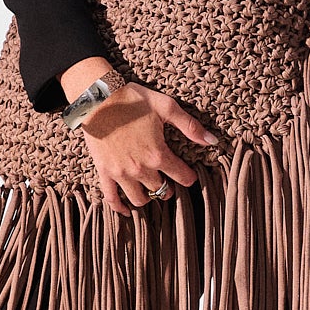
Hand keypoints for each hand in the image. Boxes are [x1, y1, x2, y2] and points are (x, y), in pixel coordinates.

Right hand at [77, 81, 218, 216]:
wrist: (97, 98)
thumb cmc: (133, 100)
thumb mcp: (166, 107)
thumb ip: (190, 126)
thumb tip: (212, 141)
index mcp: (158, 154)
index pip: (181, 176)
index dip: (189, 177)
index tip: (189, 176)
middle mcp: (140, 169)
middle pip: (161, 190)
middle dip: (168, 188)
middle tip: (169, 181)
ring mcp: (121, 173)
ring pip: (139, 199)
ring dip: (148, 198)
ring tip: (150, 190)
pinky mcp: (104, 172)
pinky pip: (112, 198)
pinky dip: (120, 208)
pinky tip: (127, 211)